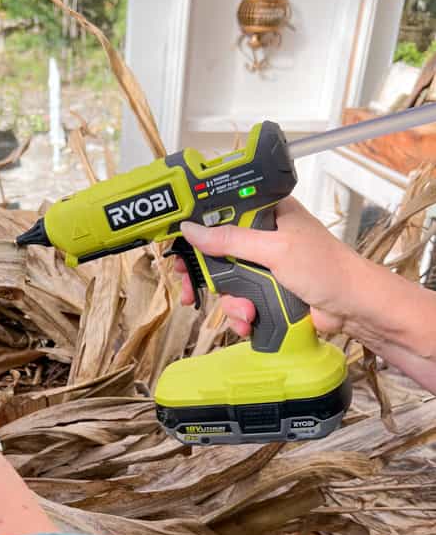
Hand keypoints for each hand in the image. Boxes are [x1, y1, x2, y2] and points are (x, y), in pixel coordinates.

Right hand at [174, 197, 370, 337]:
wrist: (354, 308)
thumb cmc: (328, 268)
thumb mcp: (274, 250)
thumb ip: (230, 240)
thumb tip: (192, 230)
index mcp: (268, 213)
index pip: (221, 213)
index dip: (197, 230)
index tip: (179, 246)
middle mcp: (264, 237)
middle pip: (217, 252)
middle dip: (207, 276)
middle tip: (190, 288)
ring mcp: (265, 266)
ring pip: (226, 282)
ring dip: (230, 301)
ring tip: (245, 311)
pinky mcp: (267, 291)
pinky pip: (239, 301)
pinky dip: (240, 315)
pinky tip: (249, 321)